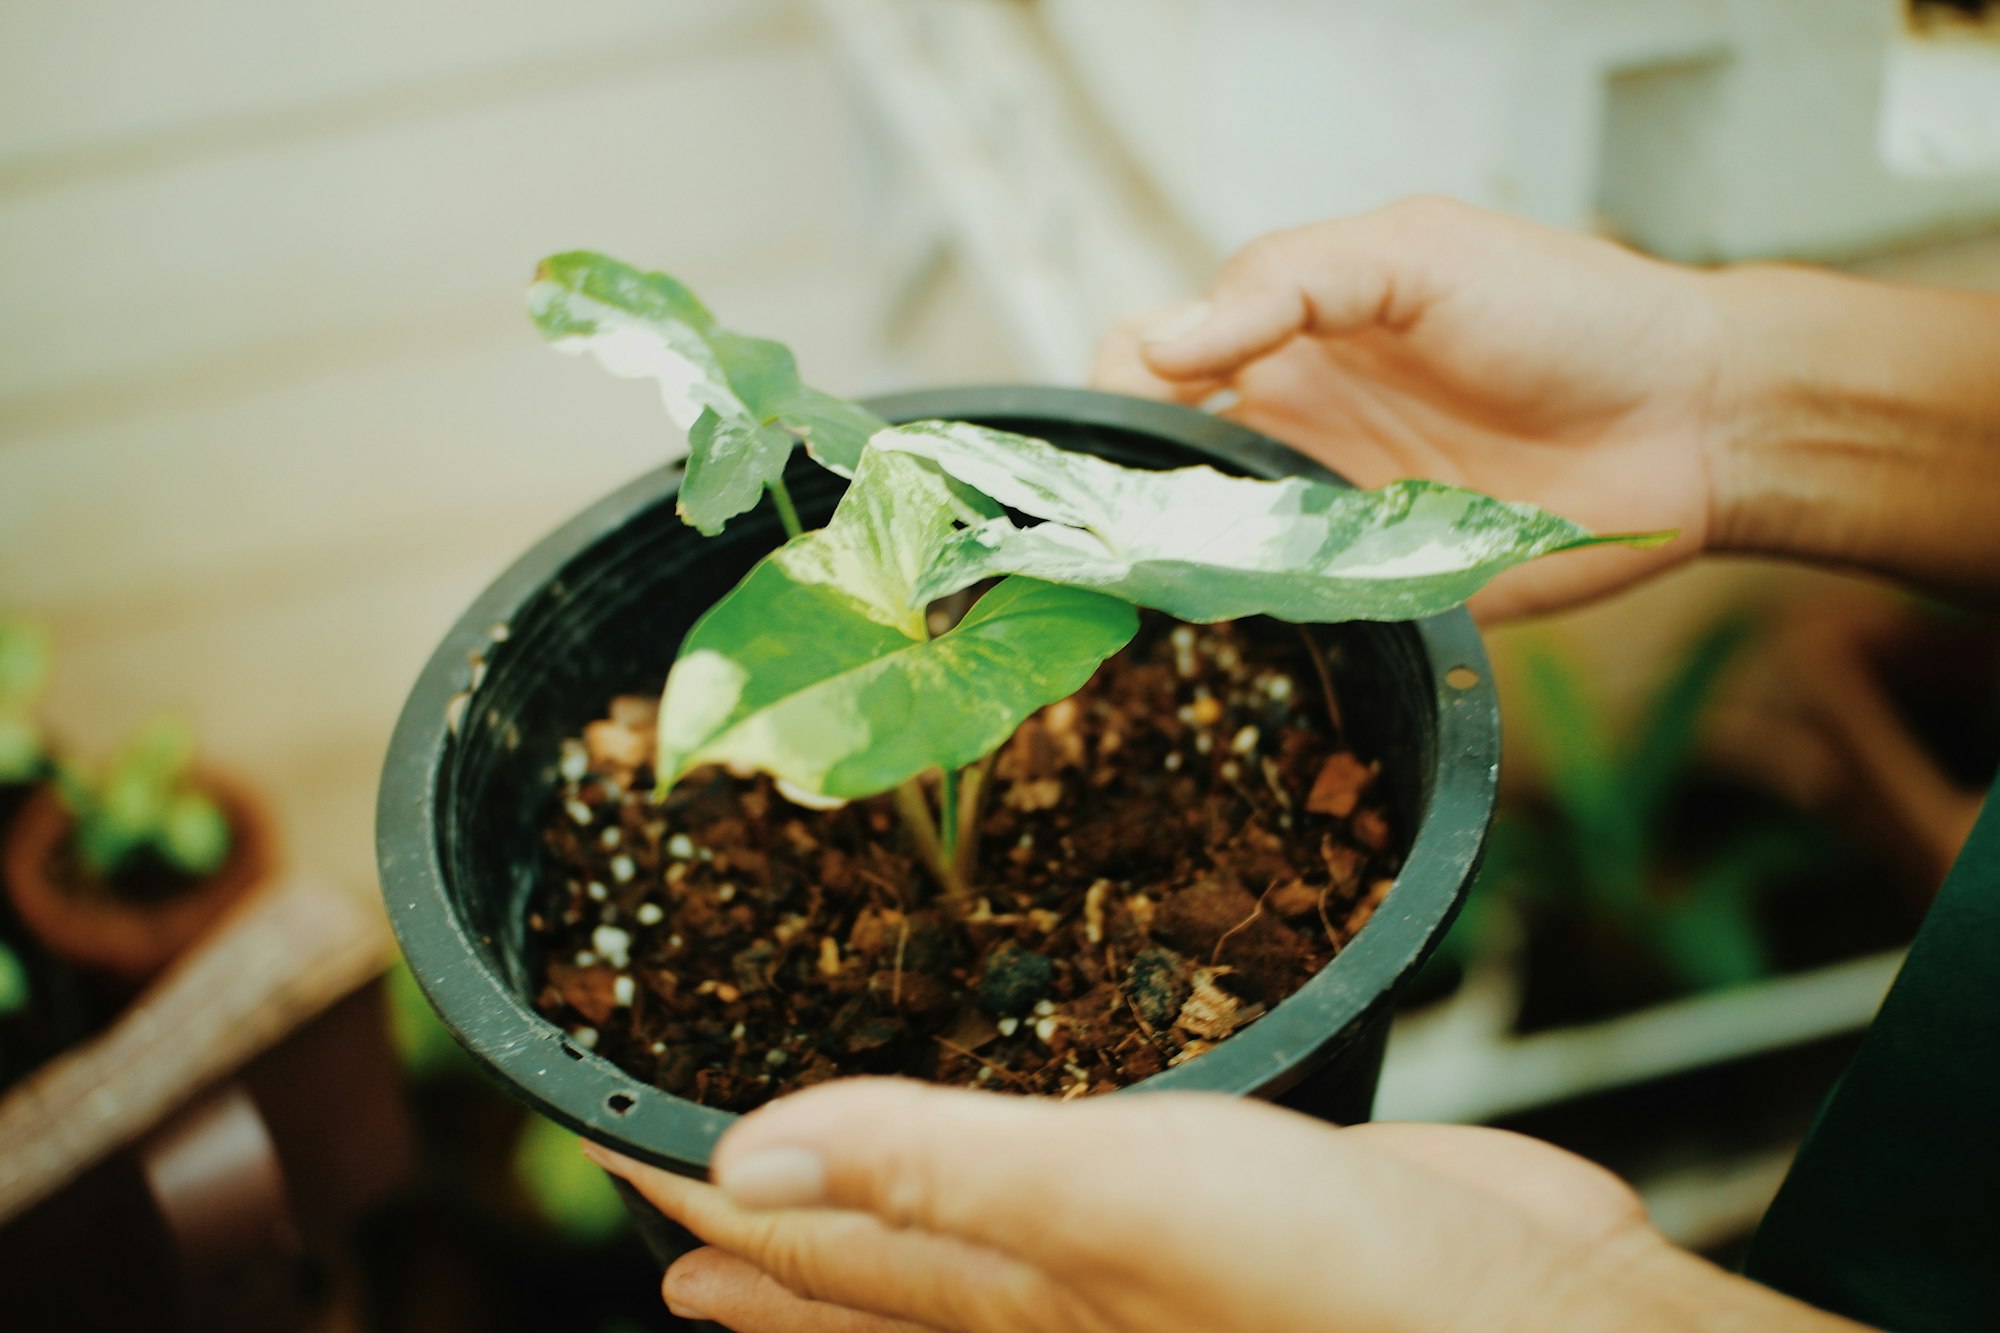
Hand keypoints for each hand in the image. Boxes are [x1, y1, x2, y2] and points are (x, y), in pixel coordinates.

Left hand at [588, 1078, 1852, 1330]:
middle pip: (872, 1265)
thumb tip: (739, 1165)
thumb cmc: (1342, 1285)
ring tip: (796, 1196)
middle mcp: (1056, 1293)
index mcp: (1012, 1296)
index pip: (816, 1254)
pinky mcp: (1218, 1203)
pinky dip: (1006, 1164)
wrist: (1546, 1319)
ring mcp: (1137, 1258)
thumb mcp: (1117, 1203)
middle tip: (678, 1206)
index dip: (710, 1204)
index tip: (617, 1155)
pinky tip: (1023, 1144)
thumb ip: (937, 1173)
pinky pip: (1070, 1184)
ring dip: (875, 1212)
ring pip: (963, 1230)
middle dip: (769, 1238)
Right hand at [1093, 197, 1728, 620]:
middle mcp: (1291, 422)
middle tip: (1113, 508)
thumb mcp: (1415, 254)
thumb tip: (1160, 344)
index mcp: (1288, 334)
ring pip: (1201, 540)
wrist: (1690, 416)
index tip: (1114, 411)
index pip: (1150, 353)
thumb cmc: (1562, 309)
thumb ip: (1287, 281)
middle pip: (1157, 458)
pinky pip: (1280, 604)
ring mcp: (1325, 509)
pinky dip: (1241, 607)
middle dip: (1117, 483)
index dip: (1114, 378)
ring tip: (1149, 562)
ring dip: (1166, 553)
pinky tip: (1222, 604)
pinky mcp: (1370, 585)